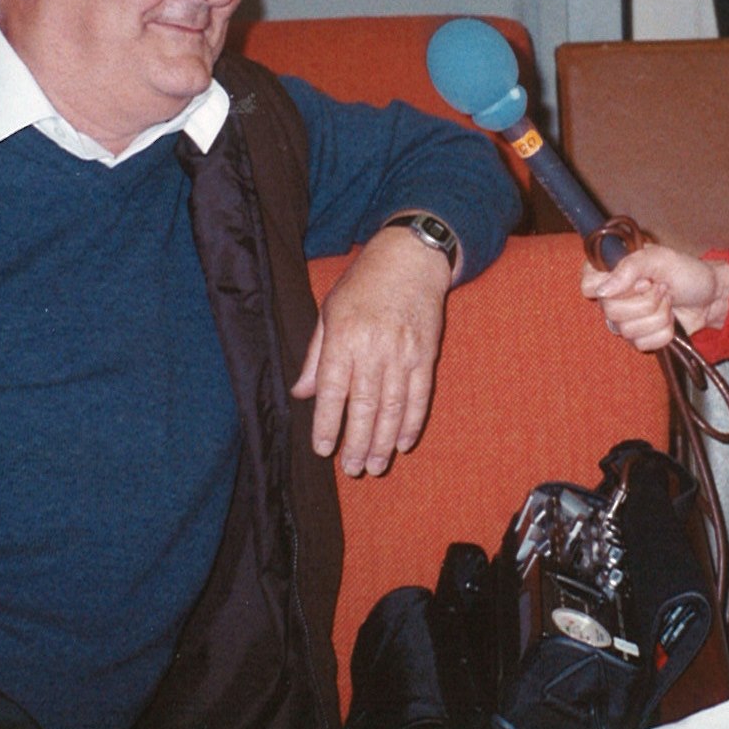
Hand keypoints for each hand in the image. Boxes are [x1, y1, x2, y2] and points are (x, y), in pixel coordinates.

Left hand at [293, 225, 452, 475]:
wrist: (410, 260)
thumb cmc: (363, 285)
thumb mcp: (329, 311)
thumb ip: (316, 356)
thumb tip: (302, 394)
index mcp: (344, 337)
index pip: (333, 390)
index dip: (328, 424)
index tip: (323, 449)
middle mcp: (374, 348)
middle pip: (365, 406)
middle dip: (357, 442)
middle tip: (352, 469)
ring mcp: (403, 353)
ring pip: (393, 407)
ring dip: (383, 441)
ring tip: (374, 466)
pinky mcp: (426, 355)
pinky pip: (419, 396)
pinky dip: (412, 422)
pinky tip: (403, 442)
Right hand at [581, 244, 728, 351]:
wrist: (711, 296)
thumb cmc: (685, 271)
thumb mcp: (660, 258)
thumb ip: (629, 268)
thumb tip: (602, 291)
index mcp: (611, 271)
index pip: (587, 285)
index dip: (611, 286)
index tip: (639, 280)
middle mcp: (613, 296)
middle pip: (610, 311)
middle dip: (645, 301)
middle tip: (661, 288)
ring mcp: (625, 320)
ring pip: (627, 330)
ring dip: (658, 315)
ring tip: (668, 301)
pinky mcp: (639, 338)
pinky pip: (642, 344)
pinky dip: (664, 332)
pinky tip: (670, 319)